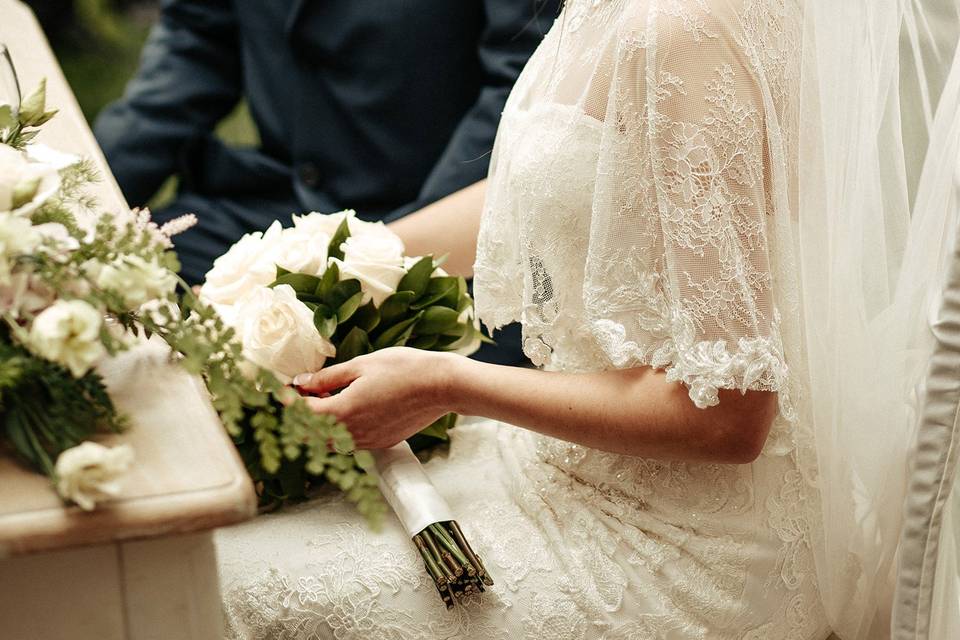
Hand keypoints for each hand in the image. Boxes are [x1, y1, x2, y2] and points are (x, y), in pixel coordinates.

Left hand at [292, 348, 460, 449]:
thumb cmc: (404, 369)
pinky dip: (342, 428)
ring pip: (331, 440)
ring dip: (323, 423)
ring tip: (329, 397)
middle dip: (303, 414)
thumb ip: (327, 378)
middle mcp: (352, 434)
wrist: (441, 386)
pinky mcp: (381, 443)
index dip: (288, 400)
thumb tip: (302, 382)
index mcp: (342, 412)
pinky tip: (351, 406)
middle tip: (304, 391)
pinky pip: (351, 441)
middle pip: (311, 433)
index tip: (283, 387)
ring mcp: (368, 442)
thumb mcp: (360, 365)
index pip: (301, 413)